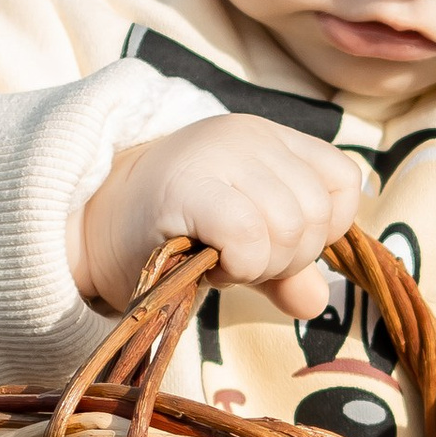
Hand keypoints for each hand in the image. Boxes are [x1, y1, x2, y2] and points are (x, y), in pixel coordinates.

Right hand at [77, 117, 366, 319]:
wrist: (92, 224)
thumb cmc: (173, 232)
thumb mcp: (243, 242)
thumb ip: (287, 265)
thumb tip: (318, 301)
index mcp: (272, 139)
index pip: (343, 182)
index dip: (323, 230)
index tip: (273, 244)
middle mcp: (251, 136)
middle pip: (317, 214)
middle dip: (286, 257)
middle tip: (236, 259)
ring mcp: (220, 154)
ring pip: (289, 229)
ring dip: (258, 265)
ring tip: (218, 259)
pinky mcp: (189, 185)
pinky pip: (250, 237)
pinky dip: (240, 266)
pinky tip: (211, 264)